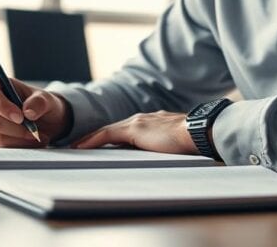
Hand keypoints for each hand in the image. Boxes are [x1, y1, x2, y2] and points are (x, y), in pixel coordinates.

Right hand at [0, 71, 70, 146]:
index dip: (2, 105)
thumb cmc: (39, 104)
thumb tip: (28, 111)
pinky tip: (28, 141)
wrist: (41, 120)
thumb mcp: (46, 98)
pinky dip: (17, 146)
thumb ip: (39, 102)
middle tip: (34, 131)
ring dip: (19, 139)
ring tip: (37, 136)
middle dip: (16, 128)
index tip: (20, 117)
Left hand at [72, 111, 197, 154]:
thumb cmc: (194, 142)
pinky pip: (106, 135)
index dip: (112, 137)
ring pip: (107, 131)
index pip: (126, 131)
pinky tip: (80, 147)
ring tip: (76, 147)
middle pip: (113, 129)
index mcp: (153, 123)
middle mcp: (143, 119)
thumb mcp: (177, 145)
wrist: (200, 132)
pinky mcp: (134, 129)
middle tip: (80, 145)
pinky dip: (92, 141)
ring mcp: (138, 122)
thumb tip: (162, 159)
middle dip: (96, 137)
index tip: (100, 145)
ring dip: (90, 139)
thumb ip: (166, 148)